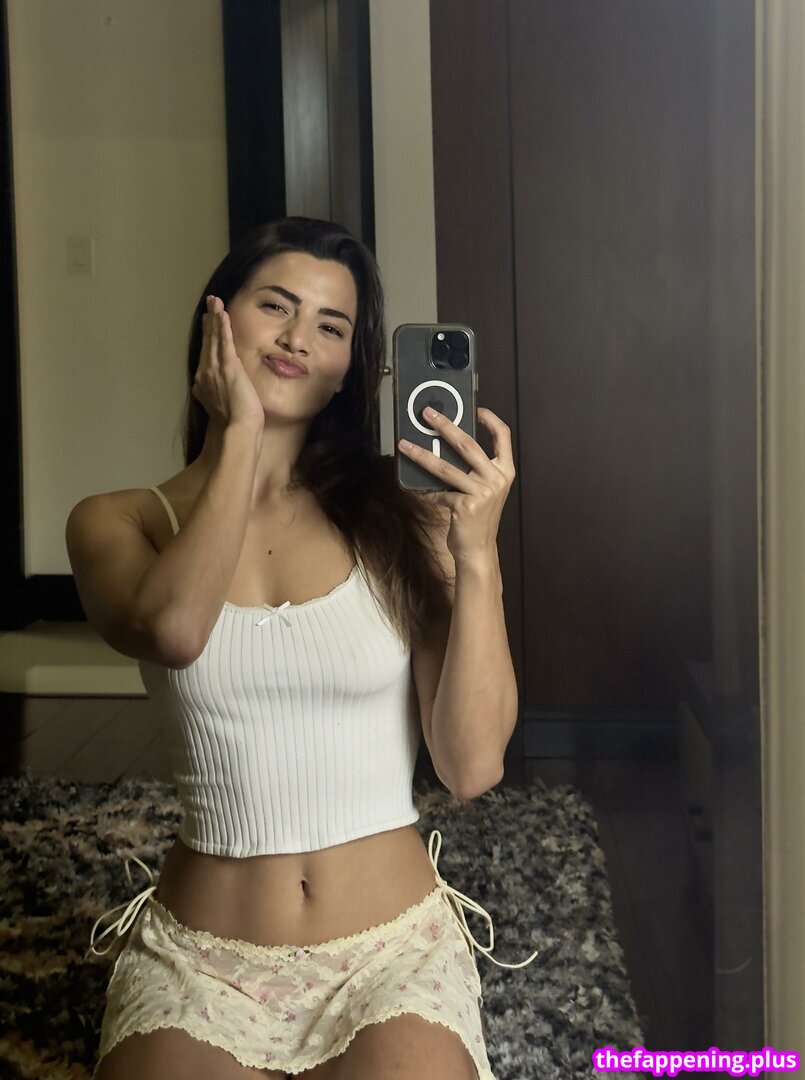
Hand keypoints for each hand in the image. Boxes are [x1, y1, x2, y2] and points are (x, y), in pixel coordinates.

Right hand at [192, 296, 264, 430]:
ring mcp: (215, 368)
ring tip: (215, 301)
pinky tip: (222, 312)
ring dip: (215, 317)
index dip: (207, 335)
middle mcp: (205, 372)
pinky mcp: (228, 366)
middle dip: (209, 321)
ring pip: (214, 337)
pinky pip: (224, 340)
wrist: (236, 429)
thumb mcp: (219, 405)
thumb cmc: (233, 424)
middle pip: (207, 341)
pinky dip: (222, 325)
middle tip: (210, 303)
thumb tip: (209, 389)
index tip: (207, 322)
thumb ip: (213, 394)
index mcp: (203, 382)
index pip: (205, 353)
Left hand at [398, 406, 514, 563]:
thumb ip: (474, 469)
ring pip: (445, 468)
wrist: (478, 550)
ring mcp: (482, 493)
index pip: (503, 436)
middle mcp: (497, 479)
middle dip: (445, 426)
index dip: (490, 419)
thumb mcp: (483, 490)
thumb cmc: (477, 518)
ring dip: (421, 455)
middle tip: (427, 414)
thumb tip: (444, 444)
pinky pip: (438, 492)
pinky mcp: (465, 506)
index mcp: (505, 471)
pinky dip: (424, 491)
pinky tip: (414, 488)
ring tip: (404, 445)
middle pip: (467, 444)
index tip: (475, 408)